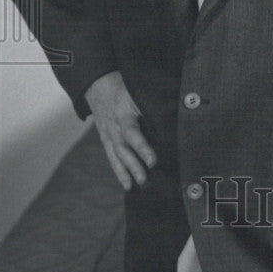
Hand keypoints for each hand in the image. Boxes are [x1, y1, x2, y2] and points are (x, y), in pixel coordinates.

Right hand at [85, 71, 156, 189]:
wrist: (97, 84)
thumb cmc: (123, 86)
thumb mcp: (136, 90)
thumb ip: (150, 104)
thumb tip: (174, 117)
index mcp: (123, 113)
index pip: (132, 133)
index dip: (142, 148)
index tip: (153, 161)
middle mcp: (114, 126)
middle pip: (123, 149)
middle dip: (134, 166)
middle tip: (145, 180)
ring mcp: (108, 134)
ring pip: (116, 156)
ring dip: (125, 172)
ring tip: (135, 187)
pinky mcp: (105, 139)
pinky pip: (111, 157)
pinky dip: (118, 171)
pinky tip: (127, 184)